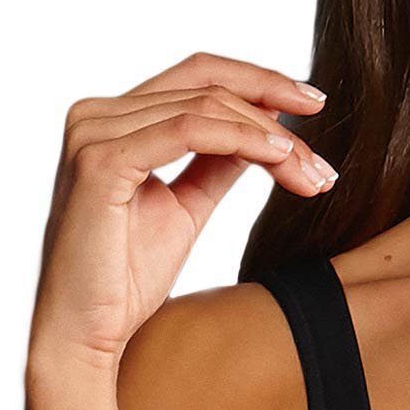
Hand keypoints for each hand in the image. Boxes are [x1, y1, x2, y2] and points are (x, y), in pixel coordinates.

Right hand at [29, 51, 335, 371]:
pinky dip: (242, 139)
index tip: (315, 103)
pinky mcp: (100, 161)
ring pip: (208, 108)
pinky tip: (279, 157)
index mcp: (112, 120)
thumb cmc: (126, 279)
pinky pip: (188, 131)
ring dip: (272, 138)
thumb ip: (218, 161)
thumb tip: (267, 125)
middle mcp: (96, 115)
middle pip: (209, 88)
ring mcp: (93, 133)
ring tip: (312, 174)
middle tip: (322, 164)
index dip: (261, 80)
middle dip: (278, 117)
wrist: (87, 334)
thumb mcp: (187, 205)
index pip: (198, 75)